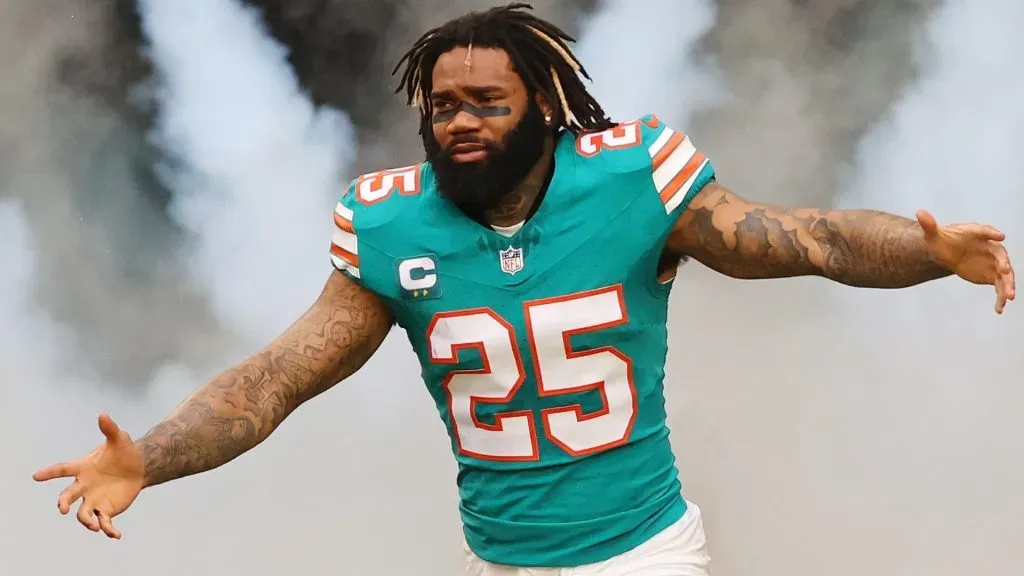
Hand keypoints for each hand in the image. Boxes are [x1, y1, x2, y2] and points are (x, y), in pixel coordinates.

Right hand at [32, 413, 144, 538]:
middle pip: (68, 496)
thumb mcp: (120, 439)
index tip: (36, 476)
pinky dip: (108, 530)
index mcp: (83, 468)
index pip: (63, 469)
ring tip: (95, 526)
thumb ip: (110, 429)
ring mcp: (93, 499)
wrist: (139, 467)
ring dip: (87, 521)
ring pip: (83, 514)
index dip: (49, 472)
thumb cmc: (124, 452)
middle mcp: (84, 486)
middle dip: (64, 503)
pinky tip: (116, 535)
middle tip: (62, 509)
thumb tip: (103, 414)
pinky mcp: (106, 510)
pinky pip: (104, 523)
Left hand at [917, 210, 1015, 312]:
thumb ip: (929, 225)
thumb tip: (919, 212)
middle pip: (1001, 256)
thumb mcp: (933, 234)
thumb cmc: (943, 239)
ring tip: (1008, 298)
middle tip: (1006, 272)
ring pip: (1005, 275)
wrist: (946, 252)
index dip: (993, 234)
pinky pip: (999, 287)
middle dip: (1005, 264)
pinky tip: (999, 309)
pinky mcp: (992, 275)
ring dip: (1008, 285)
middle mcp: (990, 247)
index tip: (1000, 236)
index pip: (987, 232)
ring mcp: (993, 263)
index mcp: (978, 234)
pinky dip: (1000, 298)